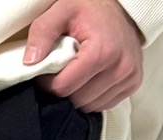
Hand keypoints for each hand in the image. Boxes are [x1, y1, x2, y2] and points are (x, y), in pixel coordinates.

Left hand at [24, 0, 143, 111]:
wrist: (123, 6)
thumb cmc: (91, 8)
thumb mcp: (62, 10)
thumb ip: (42, 32)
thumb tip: (29, 62)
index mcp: (102, 52)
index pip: (64, 88)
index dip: (48, 83)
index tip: (45, 72)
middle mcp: (120, 68)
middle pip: (77, 100)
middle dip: (63, 89)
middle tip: (61, 71)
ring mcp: (129, 77)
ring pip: (89, 106)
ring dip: (77, 94)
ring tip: (76, 73)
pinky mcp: (133, 83)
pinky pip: (104, 104)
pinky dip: (92, 96)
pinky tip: (90, 79)